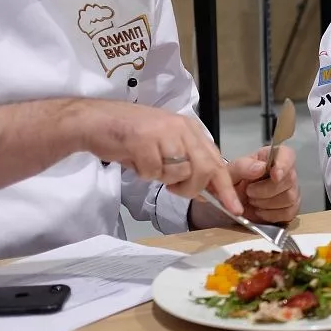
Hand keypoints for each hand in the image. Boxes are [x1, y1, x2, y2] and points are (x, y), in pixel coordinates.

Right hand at [76, 101, 242, 213]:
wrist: (94, 121)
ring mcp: (164, 133)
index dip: (226, 188)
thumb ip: (188, 163)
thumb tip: (207, 191)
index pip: (217, 162)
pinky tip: (135, 160)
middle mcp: (182, 128)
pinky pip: (154, 172)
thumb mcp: (166, 145)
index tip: (235, 209)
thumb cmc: (129, 136)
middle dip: (191, 187)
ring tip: (148, 164)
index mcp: (190, 129)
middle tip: (172, 186)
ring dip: (163, 178)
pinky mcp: (144, 141)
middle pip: (204, 169)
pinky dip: (144, 173)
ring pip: (180, 172)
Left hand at [227, 146, 301, 223]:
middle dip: (266, 190)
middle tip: (249, 192)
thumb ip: (242, 167)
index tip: (274, 176)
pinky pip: (289, 213)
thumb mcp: (229, 172)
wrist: (231, 204)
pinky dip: (272, 215)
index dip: (284, 164)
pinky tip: (260, 211)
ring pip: (290, 198)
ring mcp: (290, 190)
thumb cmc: (233, 184)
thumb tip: (260, 168)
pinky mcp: (290, 208)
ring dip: (267, 203)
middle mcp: (285, 172)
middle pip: (289, 180)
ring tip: (253, 201)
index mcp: (270, 157)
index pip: (287, 154)